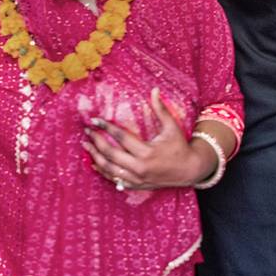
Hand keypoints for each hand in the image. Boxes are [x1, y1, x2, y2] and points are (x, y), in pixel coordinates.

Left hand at [83, 88, 212, 188]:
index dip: (106, 127)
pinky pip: (115, 179)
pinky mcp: (136, 185)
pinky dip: (103, 172)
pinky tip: (94, 163)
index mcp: (148, 152)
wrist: (189, 170)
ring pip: (110, 169)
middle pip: (111, 154)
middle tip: (87, 131)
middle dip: (97, 142)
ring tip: (86, 146)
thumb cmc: (180, 146)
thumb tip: (154, 90)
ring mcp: (137, 179)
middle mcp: (140, 167)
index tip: (95, 119)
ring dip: (95, 157)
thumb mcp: (172, 127)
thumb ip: (161, 109)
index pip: (121, 137)